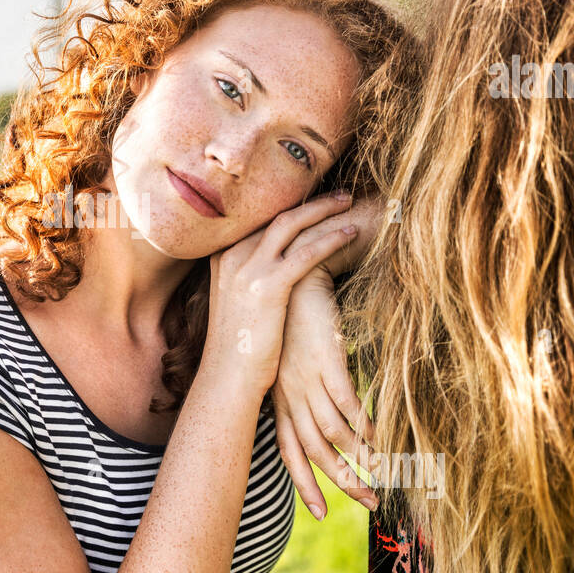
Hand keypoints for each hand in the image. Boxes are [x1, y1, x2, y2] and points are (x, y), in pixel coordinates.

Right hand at [203, 193, 359, 395]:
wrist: (228, 377)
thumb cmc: (239, 345)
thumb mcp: (236, 301)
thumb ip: (248, 276)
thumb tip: (276, 266)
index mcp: (222, 256)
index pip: (260, 219)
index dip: (291, 205)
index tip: (315, 198)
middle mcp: (232, 256)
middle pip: (277, 215)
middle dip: (311, 202)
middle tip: (340, 195)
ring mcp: (247, 269)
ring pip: (292, 225)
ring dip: (324, 211)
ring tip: (348, 203)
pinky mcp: (268, 286)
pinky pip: (306, 253)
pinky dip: (331, 239)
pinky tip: (350, 234)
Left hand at [273, 267, 377, 519]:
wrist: (298, 276)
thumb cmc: (300, 321)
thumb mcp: (297, 362)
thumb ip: (309, 393)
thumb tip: (333, 424)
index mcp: (279, 397)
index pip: (288, 450)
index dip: (303, 483)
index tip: (317, 514)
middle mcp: (289, 394)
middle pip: (314, 451)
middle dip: (342, 481)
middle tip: (368, 503)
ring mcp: (306, 379)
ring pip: (333, 432)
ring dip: (360, 457)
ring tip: (384, 473)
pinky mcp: (326, 361)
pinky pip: (347, 403)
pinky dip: (364, 425)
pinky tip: (380, 437)